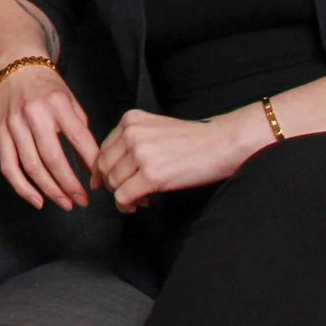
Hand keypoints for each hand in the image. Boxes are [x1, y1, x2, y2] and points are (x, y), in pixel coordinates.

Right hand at [0, 63, 101, 210]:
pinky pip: (8, 166)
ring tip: (65, 203)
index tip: (100, 183)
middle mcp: (34, 114)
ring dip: (50, 191)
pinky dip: (22, 188)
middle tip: (82, 201)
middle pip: (53, 158)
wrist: (16, 67)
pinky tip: (37, 200)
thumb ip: (82, 134)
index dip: (92, 165)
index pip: (79, 140)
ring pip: (31, 166)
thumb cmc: (48, 88)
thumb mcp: (72, 103)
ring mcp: (14, 124)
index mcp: (58, 104)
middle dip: (70, 185)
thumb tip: (90, 169)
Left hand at [94, 107, 268, 210]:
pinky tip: (141, 204)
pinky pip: (124, 196)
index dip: (103, 170)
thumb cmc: (193, 139)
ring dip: (122, 195)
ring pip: (113, 183)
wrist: (222, 143)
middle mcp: (131, 134)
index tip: (106, 182)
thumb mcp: (155, 129)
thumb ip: (132, 141)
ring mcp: (140, 154)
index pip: (103, 149)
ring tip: (140, 198)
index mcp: (130, 120)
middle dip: (112, 184)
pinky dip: (127, 205)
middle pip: (104, 167)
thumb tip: (111, 167)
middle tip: (128, 193)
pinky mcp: (151, 175)